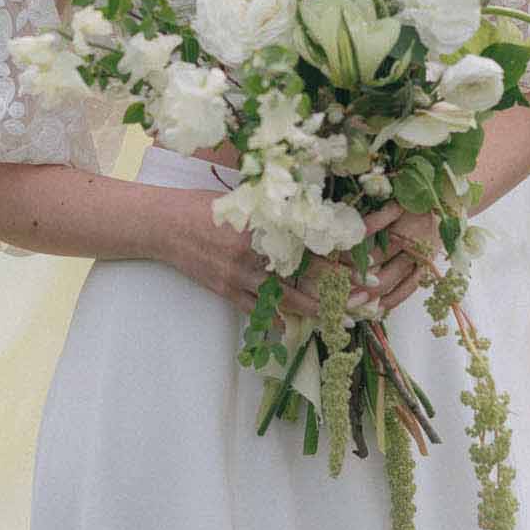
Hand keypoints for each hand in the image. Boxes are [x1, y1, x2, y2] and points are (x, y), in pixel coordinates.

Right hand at [165, 192, 435, 322]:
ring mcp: (239, 275)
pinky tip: (292, 329)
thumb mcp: (246, 200)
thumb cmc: (207, 206)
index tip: (365, 267)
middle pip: (305, 275)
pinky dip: (275, 319)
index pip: (312, 244)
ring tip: (339, 319)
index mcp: (265, 226)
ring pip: (285, 298)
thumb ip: (277, 212)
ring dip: (314, 309)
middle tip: (365, 301)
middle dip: (337, 290)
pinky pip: (256, 310)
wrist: (164, 225)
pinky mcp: (225, 290)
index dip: (341, 258)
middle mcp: (256, 253)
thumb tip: (313, 217)